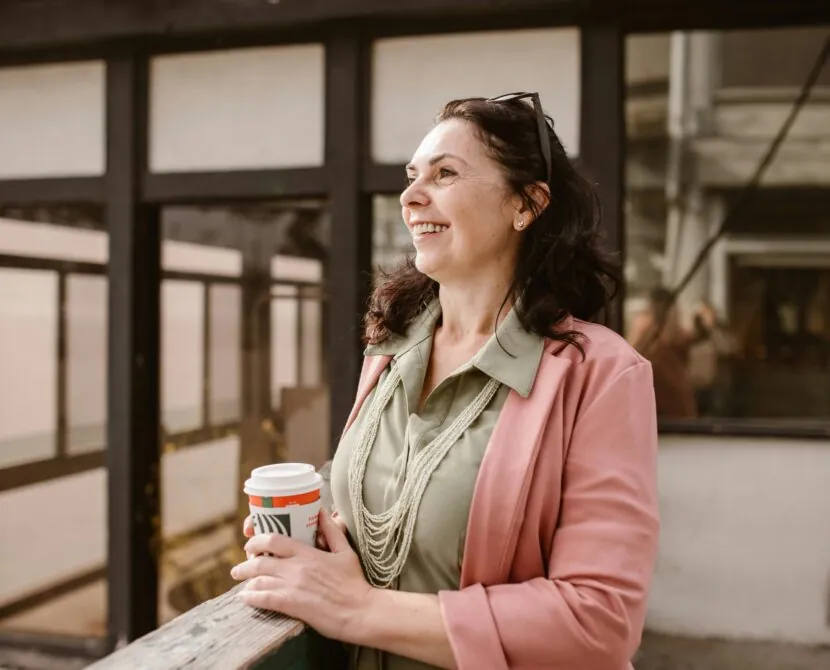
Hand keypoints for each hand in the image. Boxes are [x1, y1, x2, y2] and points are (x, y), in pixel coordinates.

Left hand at [231, 507, 374, 642]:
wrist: (360, 610)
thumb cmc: (354, 582)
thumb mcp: (345, 551)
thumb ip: (331, 531)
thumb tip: (321, 512)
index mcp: (308, 553)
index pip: (274, 540)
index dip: (257, 541)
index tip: (251, 545)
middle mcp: (297, 568)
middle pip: (260, 561)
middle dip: (245, 564)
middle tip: (239, 568)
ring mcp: (293, 586)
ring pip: (259, 580)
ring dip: (246, 581)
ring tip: (242, 584)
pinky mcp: (292, 605)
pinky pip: (264, 599)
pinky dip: (251, 598)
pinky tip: (246, 598)